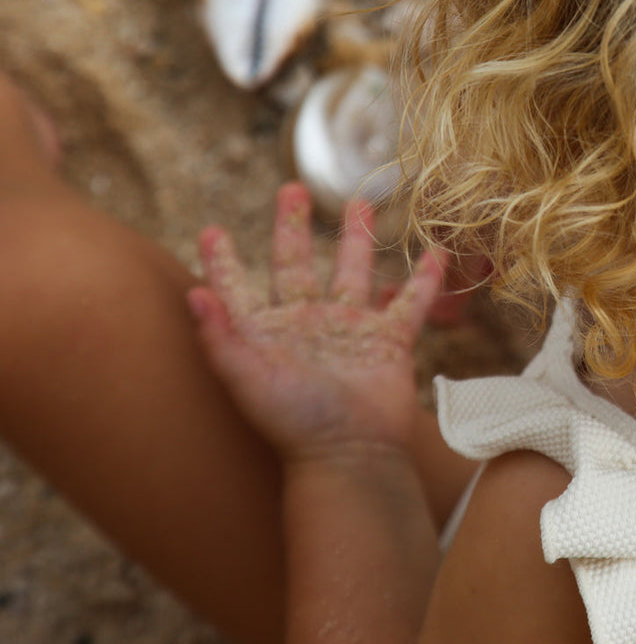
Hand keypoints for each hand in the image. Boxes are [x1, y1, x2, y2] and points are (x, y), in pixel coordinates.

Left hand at [188, 183, 443, 461]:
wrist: (353, 455)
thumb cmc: (294, 423)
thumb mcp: (247, 379)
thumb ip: (220, 337)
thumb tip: (191, 294)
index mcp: (268, 331)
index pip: (238, 287)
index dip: (223, 262)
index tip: (210, 231)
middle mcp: (308, 324)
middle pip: (297, 263)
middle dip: (293, 226)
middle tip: (292, 188)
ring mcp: (351, 330)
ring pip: (354, 271)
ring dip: (357, 238)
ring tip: (361, 204)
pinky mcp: (390, 341)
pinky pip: (410, 302)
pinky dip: (425, 279)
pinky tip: (435, 252)